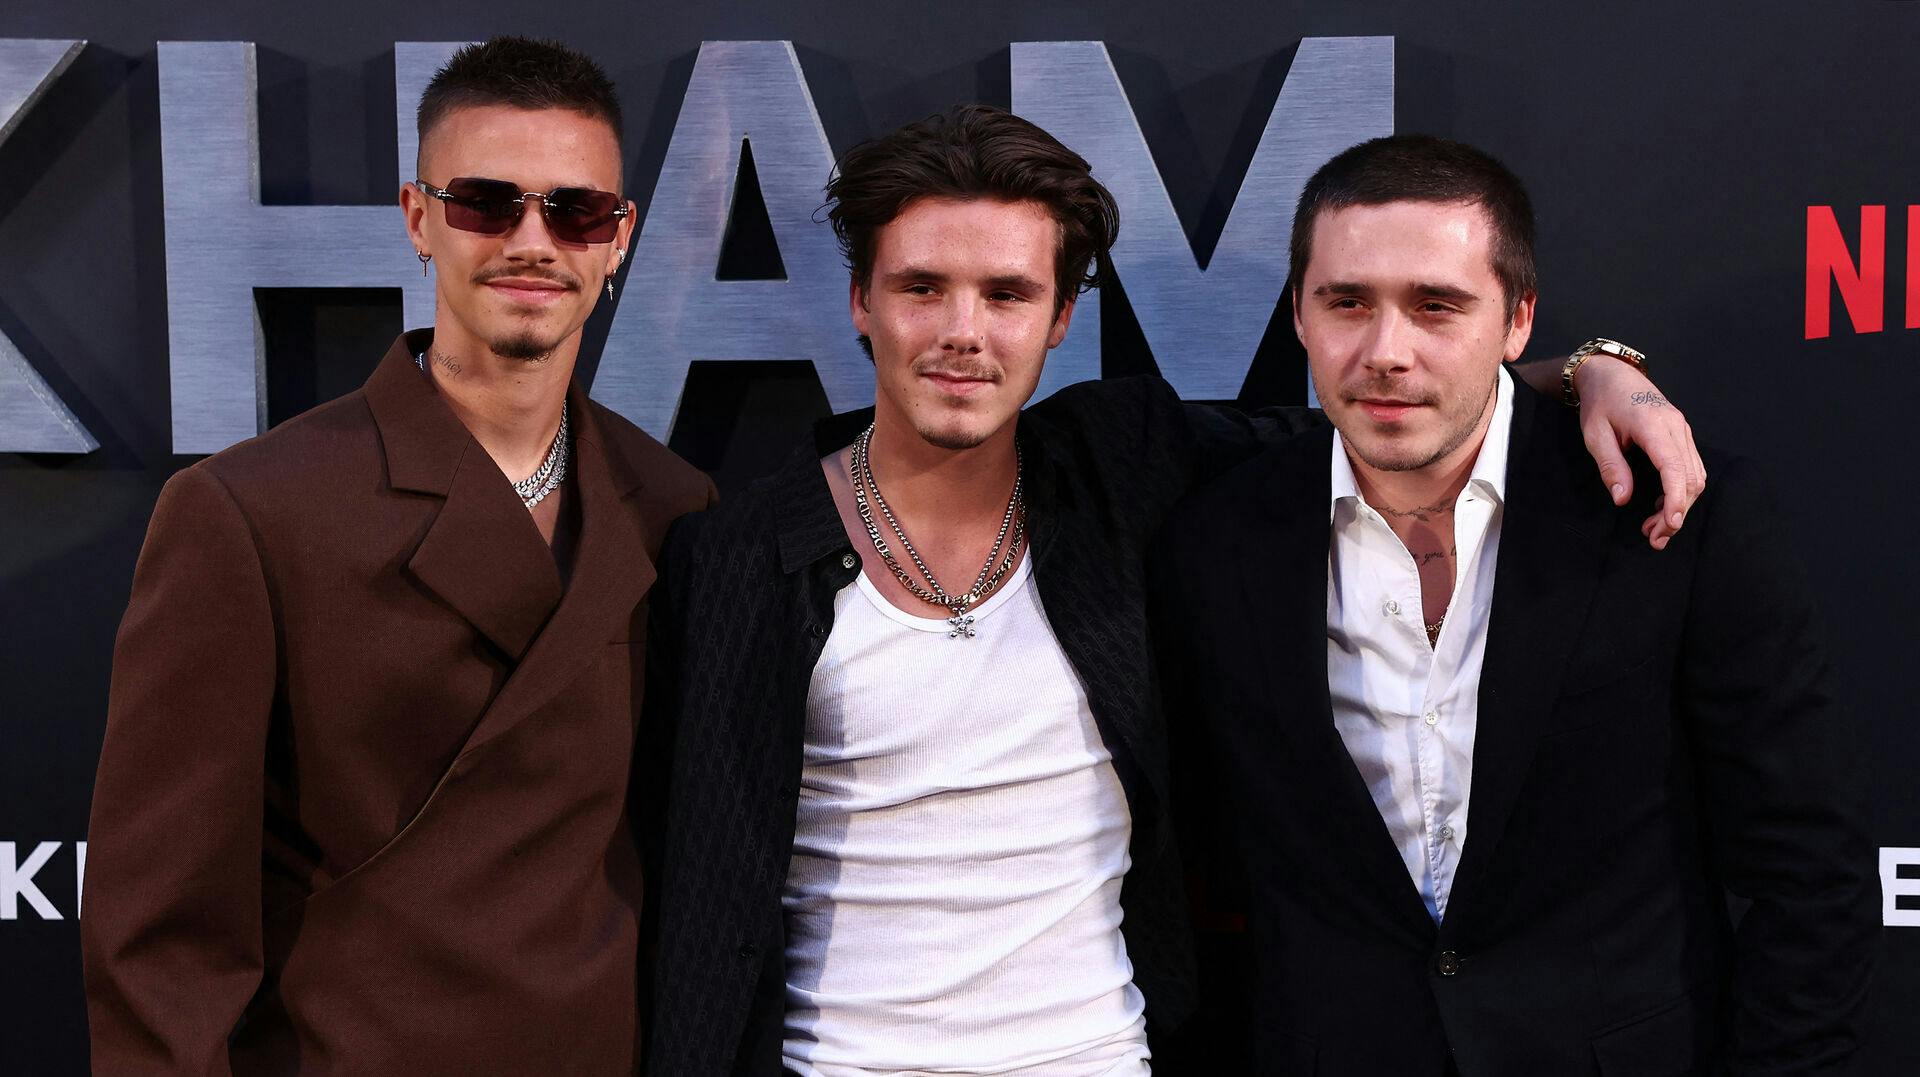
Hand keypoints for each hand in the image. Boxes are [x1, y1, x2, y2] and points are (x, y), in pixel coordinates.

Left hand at [1573, 356, 1705, 548]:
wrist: (1612, 374)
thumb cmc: (1600, 403)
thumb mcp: (1595, 435)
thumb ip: (1611, 466)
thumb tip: (1623, 498)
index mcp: (1654, 425)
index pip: (1674, 468)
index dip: (1675, 499)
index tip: (1670, 524)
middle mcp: (1676, 428)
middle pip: (1690, 478)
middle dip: (1676, 512)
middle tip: (1654, 538)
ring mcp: (1682, 430)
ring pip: (1695, 475)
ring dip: (1680, 504)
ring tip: (1656, 529)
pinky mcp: (1681, 434)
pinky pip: (1691, 467)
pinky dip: (1681, 490)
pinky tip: (1662, 505)